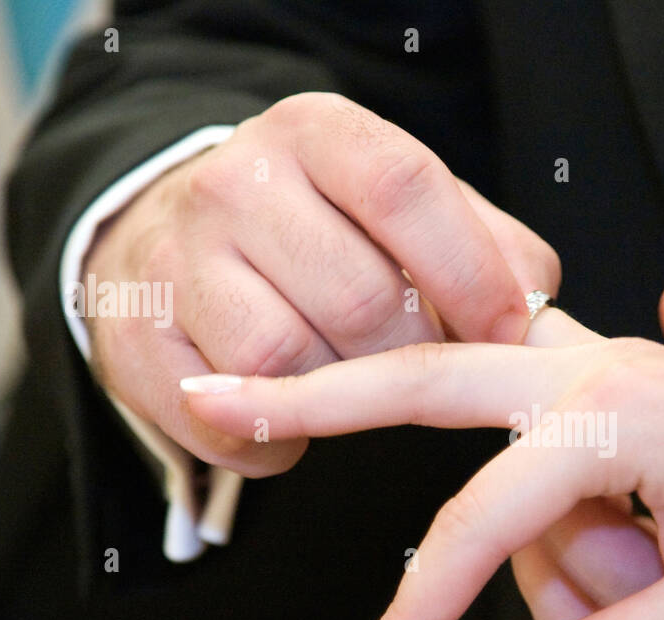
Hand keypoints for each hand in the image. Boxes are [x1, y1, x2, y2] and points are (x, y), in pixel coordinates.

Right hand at [83, 91, 559, 475]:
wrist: (175, 243)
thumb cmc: (323, 234)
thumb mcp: (406, 213)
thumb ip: (486, 247)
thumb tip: (531, 313)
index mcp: (317, 133)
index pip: (404, 188)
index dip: (468, 273)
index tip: (505, 330)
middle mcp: (234, 181)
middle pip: (357, 296)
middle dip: (407, 352)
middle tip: (411, 361)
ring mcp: (174, 258)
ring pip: (290, 361)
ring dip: (339, 396)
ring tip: (344, 377)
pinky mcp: (132, 339)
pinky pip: (232, 422)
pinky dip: (278, 442)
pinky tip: (289, 412)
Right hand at [181, 329, 663, 619]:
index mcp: (618, 415)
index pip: (474, 530)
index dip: (416, 617)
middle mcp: (608, 372)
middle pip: (426, 380)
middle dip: (319, 398)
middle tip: (217, 396)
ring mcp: (623, 377)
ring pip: (514, 470)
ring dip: (568, 564)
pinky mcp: (639, 403)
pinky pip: (558, 467)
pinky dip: (577, 535)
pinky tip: (656, 565)